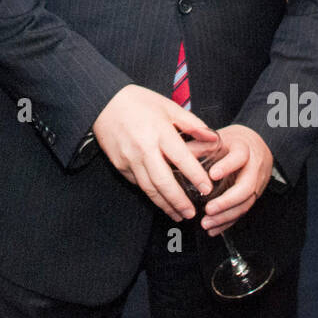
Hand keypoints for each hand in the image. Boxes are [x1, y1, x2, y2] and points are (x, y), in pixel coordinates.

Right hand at [91, 85, 217, 220]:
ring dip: (164, 204)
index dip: (196, 176)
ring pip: (149, 188)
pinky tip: (160, 199)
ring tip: (178, 215)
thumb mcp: (168, 106)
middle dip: (179, 201)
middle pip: (163, 182)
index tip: (208, 189)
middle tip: (191, 214)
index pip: (181, 159)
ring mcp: (129, 158)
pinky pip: (137, 183)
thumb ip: (192, 123)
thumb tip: (213, 138)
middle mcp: (144, 148)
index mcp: (159, 132)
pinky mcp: (119, 164)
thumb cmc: (138, 101)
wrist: (104, 102)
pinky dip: (150, 193)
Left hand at [200, 124, 272, 235]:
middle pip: (246, 187)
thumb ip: (198, 146)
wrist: (255, 146)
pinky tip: (213, 229)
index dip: (227, 166)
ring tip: (207, 223)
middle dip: (227, 201)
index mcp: (244, 149)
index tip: (212, 175)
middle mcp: (253, 168)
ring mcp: (256, 184)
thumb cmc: (232, 142)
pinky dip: (227, 222)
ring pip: (245, 203)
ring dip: (226, 216)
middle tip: (208, 209)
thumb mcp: (217, 139)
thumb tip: (172, 155)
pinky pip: (242, 212)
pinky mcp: (253, 196)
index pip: (239, 157)